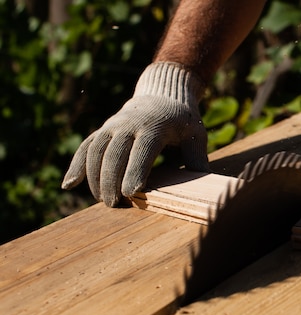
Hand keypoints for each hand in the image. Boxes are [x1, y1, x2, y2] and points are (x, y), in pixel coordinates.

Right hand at [62, 62, 209, 206]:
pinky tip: (68, 185)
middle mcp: (128, 125)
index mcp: (154, 126)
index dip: (135, 171)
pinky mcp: (103, 131)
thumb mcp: (196, 134)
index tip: (131, 193)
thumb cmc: (183, 120)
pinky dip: (76, 165)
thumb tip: (204, 182)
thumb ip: (197, 157)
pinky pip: (85, 147)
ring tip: (101, 200)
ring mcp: (112, 127)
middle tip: (115, 205)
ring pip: (95, 151)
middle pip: (114, 153)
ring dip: (94, 177)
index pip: (142, 150)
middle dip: (111, 180)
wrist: (163, 94)